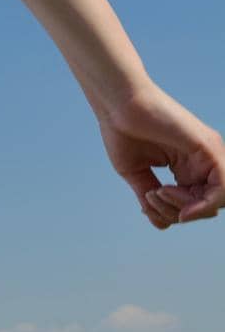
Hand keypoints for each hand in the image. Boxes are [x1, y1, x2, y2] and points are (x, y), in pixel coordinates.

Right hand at [96, 81, 224, 228]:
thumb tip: (163, 225)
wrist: (118, 105)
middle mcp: (203, 160)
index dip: (174, 213)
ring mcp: (208, 153)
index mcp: (188, 166)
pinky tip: (183, 208)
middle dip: (179, 213)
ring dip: (188, 209)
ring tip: (160, 193)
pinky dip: (205, 204)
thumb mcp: (138, 174)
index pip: (196, 203)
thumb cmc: (124, 132)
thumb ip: (152, 199)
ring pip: (217, 200)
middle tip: (153, 197)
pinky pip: (222, 187)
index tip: (147, 202)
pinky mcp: (208, 147)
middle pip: (208, 205)